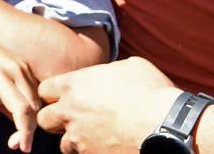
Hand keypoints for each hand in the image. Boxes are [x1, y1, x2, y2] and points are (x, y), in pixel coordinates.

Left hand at [0, 23, 41, 151]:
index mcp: (0, 76)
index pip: (22, 110)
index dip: (24, 132)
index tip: (21, 148)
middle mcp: (16, 69)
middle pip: (34, 106)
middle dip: (28, 128)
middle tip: (13, 142)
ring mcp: (22, 64)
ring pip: (36, 98)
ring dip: (28, 116)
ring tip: (0, 112)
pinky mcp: (24, 64)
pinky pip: (34, 89)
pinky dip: (27, 103)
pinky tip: (5, 103)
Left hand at [37, 57, 183, 153]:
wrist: (169, 126)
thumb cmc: (152, 92)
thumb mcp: (129, 67)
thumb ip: (106, 72)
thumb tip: (107, 75)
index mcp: (73, 86)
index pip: (44, 90)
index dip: (55, 94)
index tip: (68, 97)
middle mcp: (70, 113)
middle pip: (44, 120)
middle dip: (56, 120)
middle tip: (75, 119)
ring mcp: (79, 139)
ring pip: (64, 144)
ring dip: (75, 140)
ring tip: (97, 135)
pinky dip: (92, 152)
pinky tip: (107, 145)